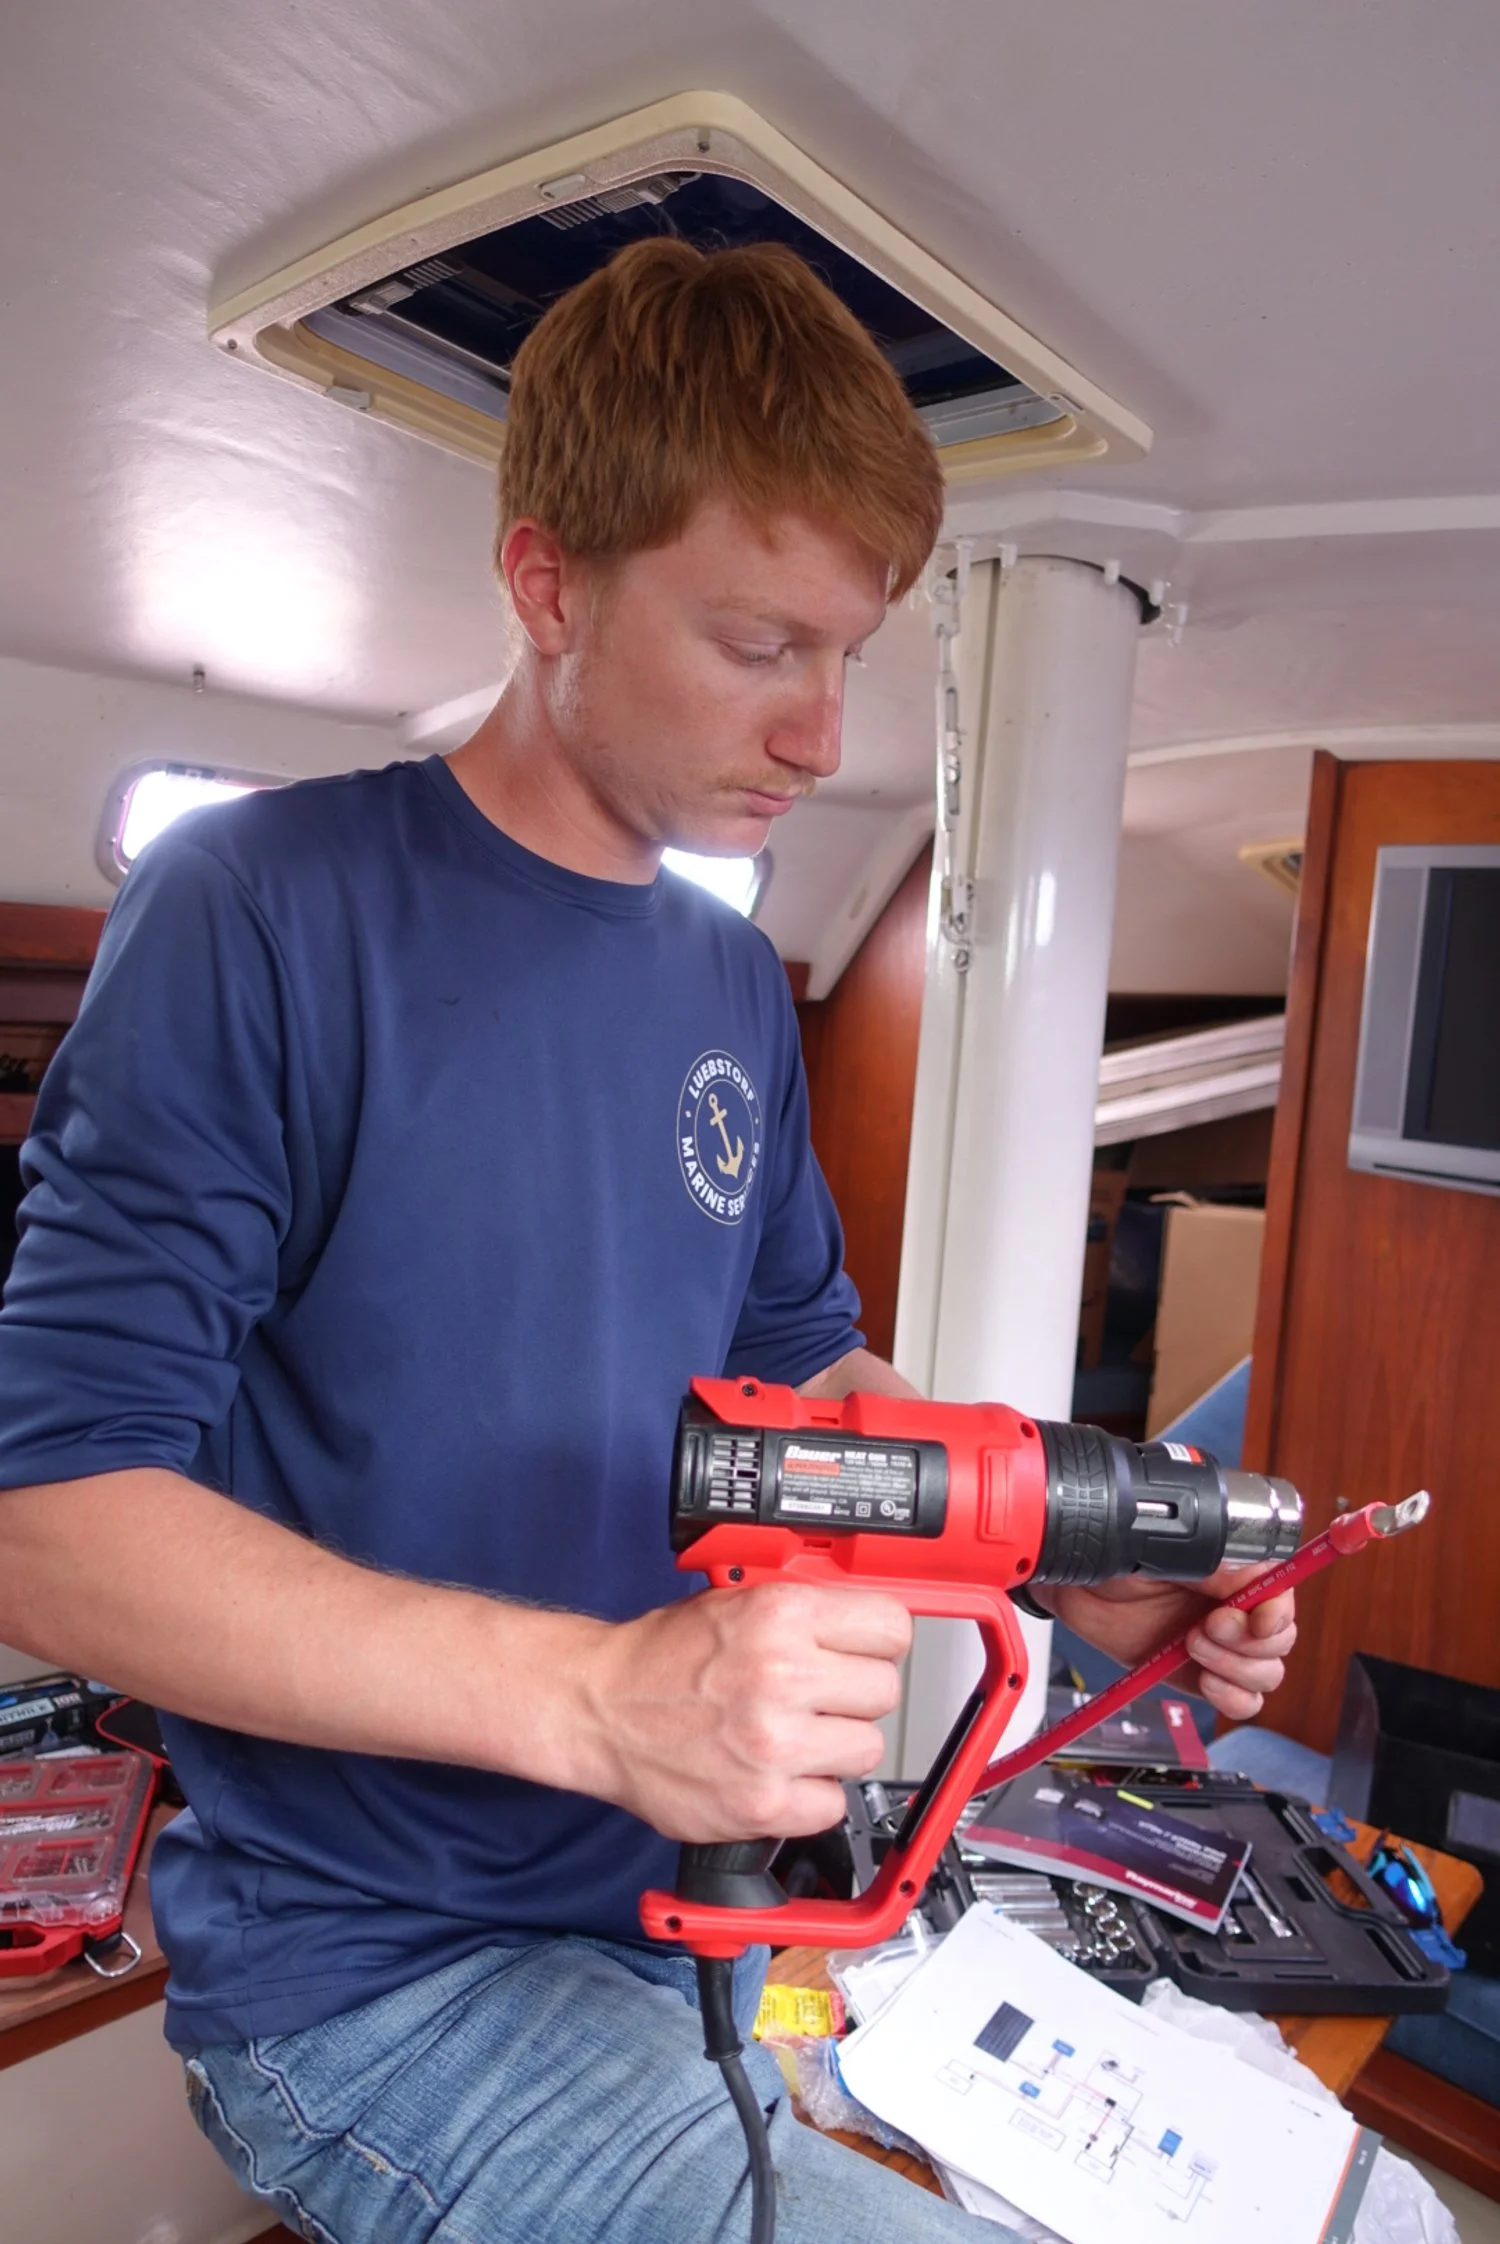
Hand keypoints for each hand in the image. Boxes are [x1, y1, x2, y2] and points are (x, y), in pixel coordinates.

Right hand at [578, 1583, 911, 1842]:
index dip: (878, 1642)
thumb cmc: (662, 1658)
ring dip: (834, 1748)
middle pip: (884, 1691)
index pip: (892, 1628)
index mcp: (780, 1615)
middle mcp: (781, 1676)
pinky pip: (832, 1805)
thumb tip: (867, 1623)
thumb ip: (806, 1610)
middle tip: (817, 1697)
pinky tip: (776, 1773)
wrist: (599, 1710)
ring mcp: (773, 1745)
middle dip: (853, 1695)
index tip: (865, 1652)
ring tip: (791, 1735)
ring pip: (866, 1750)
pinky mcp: (761, 1804)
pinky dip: (808, 1796)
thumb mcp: (736, 1601)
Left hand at [1042, 1563, 1296, 1722]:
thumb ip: (1210, 1564)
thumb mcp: (1160, 1546)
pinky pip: (1241, 1699)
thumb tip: (1249, 1580)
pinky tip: (1207, 1682)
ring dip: (1238, 1669)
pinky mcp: (1198, 1673)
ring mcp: (1219, 1642)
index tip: (1259, 1621)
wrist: (1071, 1581)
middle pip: (1281, 1639)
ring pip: (1267, 1672)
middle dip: (1249, 1641)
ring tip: (1192, 1646)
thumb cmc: (1111, 1549)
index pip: (1282, 1592)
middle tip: (1205, 1626)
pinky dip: (1233, 1698)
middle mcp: (1234, 1604)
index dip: (1278, 1611)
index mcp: (1234, 1565)